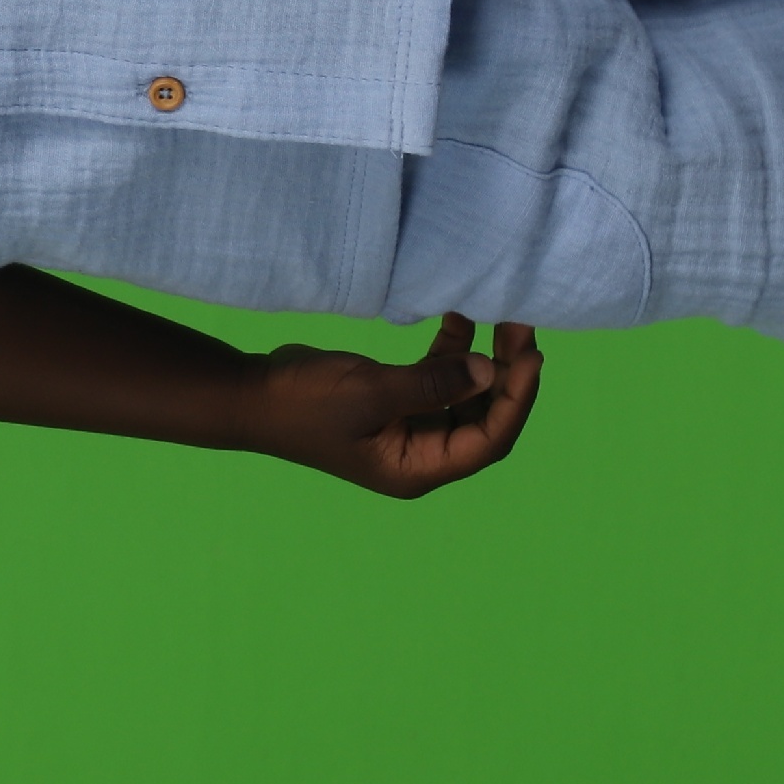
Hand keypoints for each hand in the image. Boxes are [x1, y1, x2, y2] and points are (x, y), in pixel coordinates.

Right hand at [245, 314, 543, 496]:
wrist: (251, 395)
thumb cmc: (306, 402)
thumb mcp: (372, 392)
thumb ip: (433, 383)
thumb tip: (491, 371)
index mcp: (419, 467)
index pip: (488, 440)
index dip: (518, 400)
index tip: (532, 356)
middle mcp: (421, 453)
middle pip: (485, 417)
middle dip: (508, 375)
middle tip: (522, 327)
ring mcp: (408, 428)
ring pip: (466, 395)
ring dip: (484, 360)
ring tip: (502, 316)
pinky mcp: (395, 403)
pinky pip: (439, 380)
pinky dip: (451, 352)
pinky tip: (459, 319)